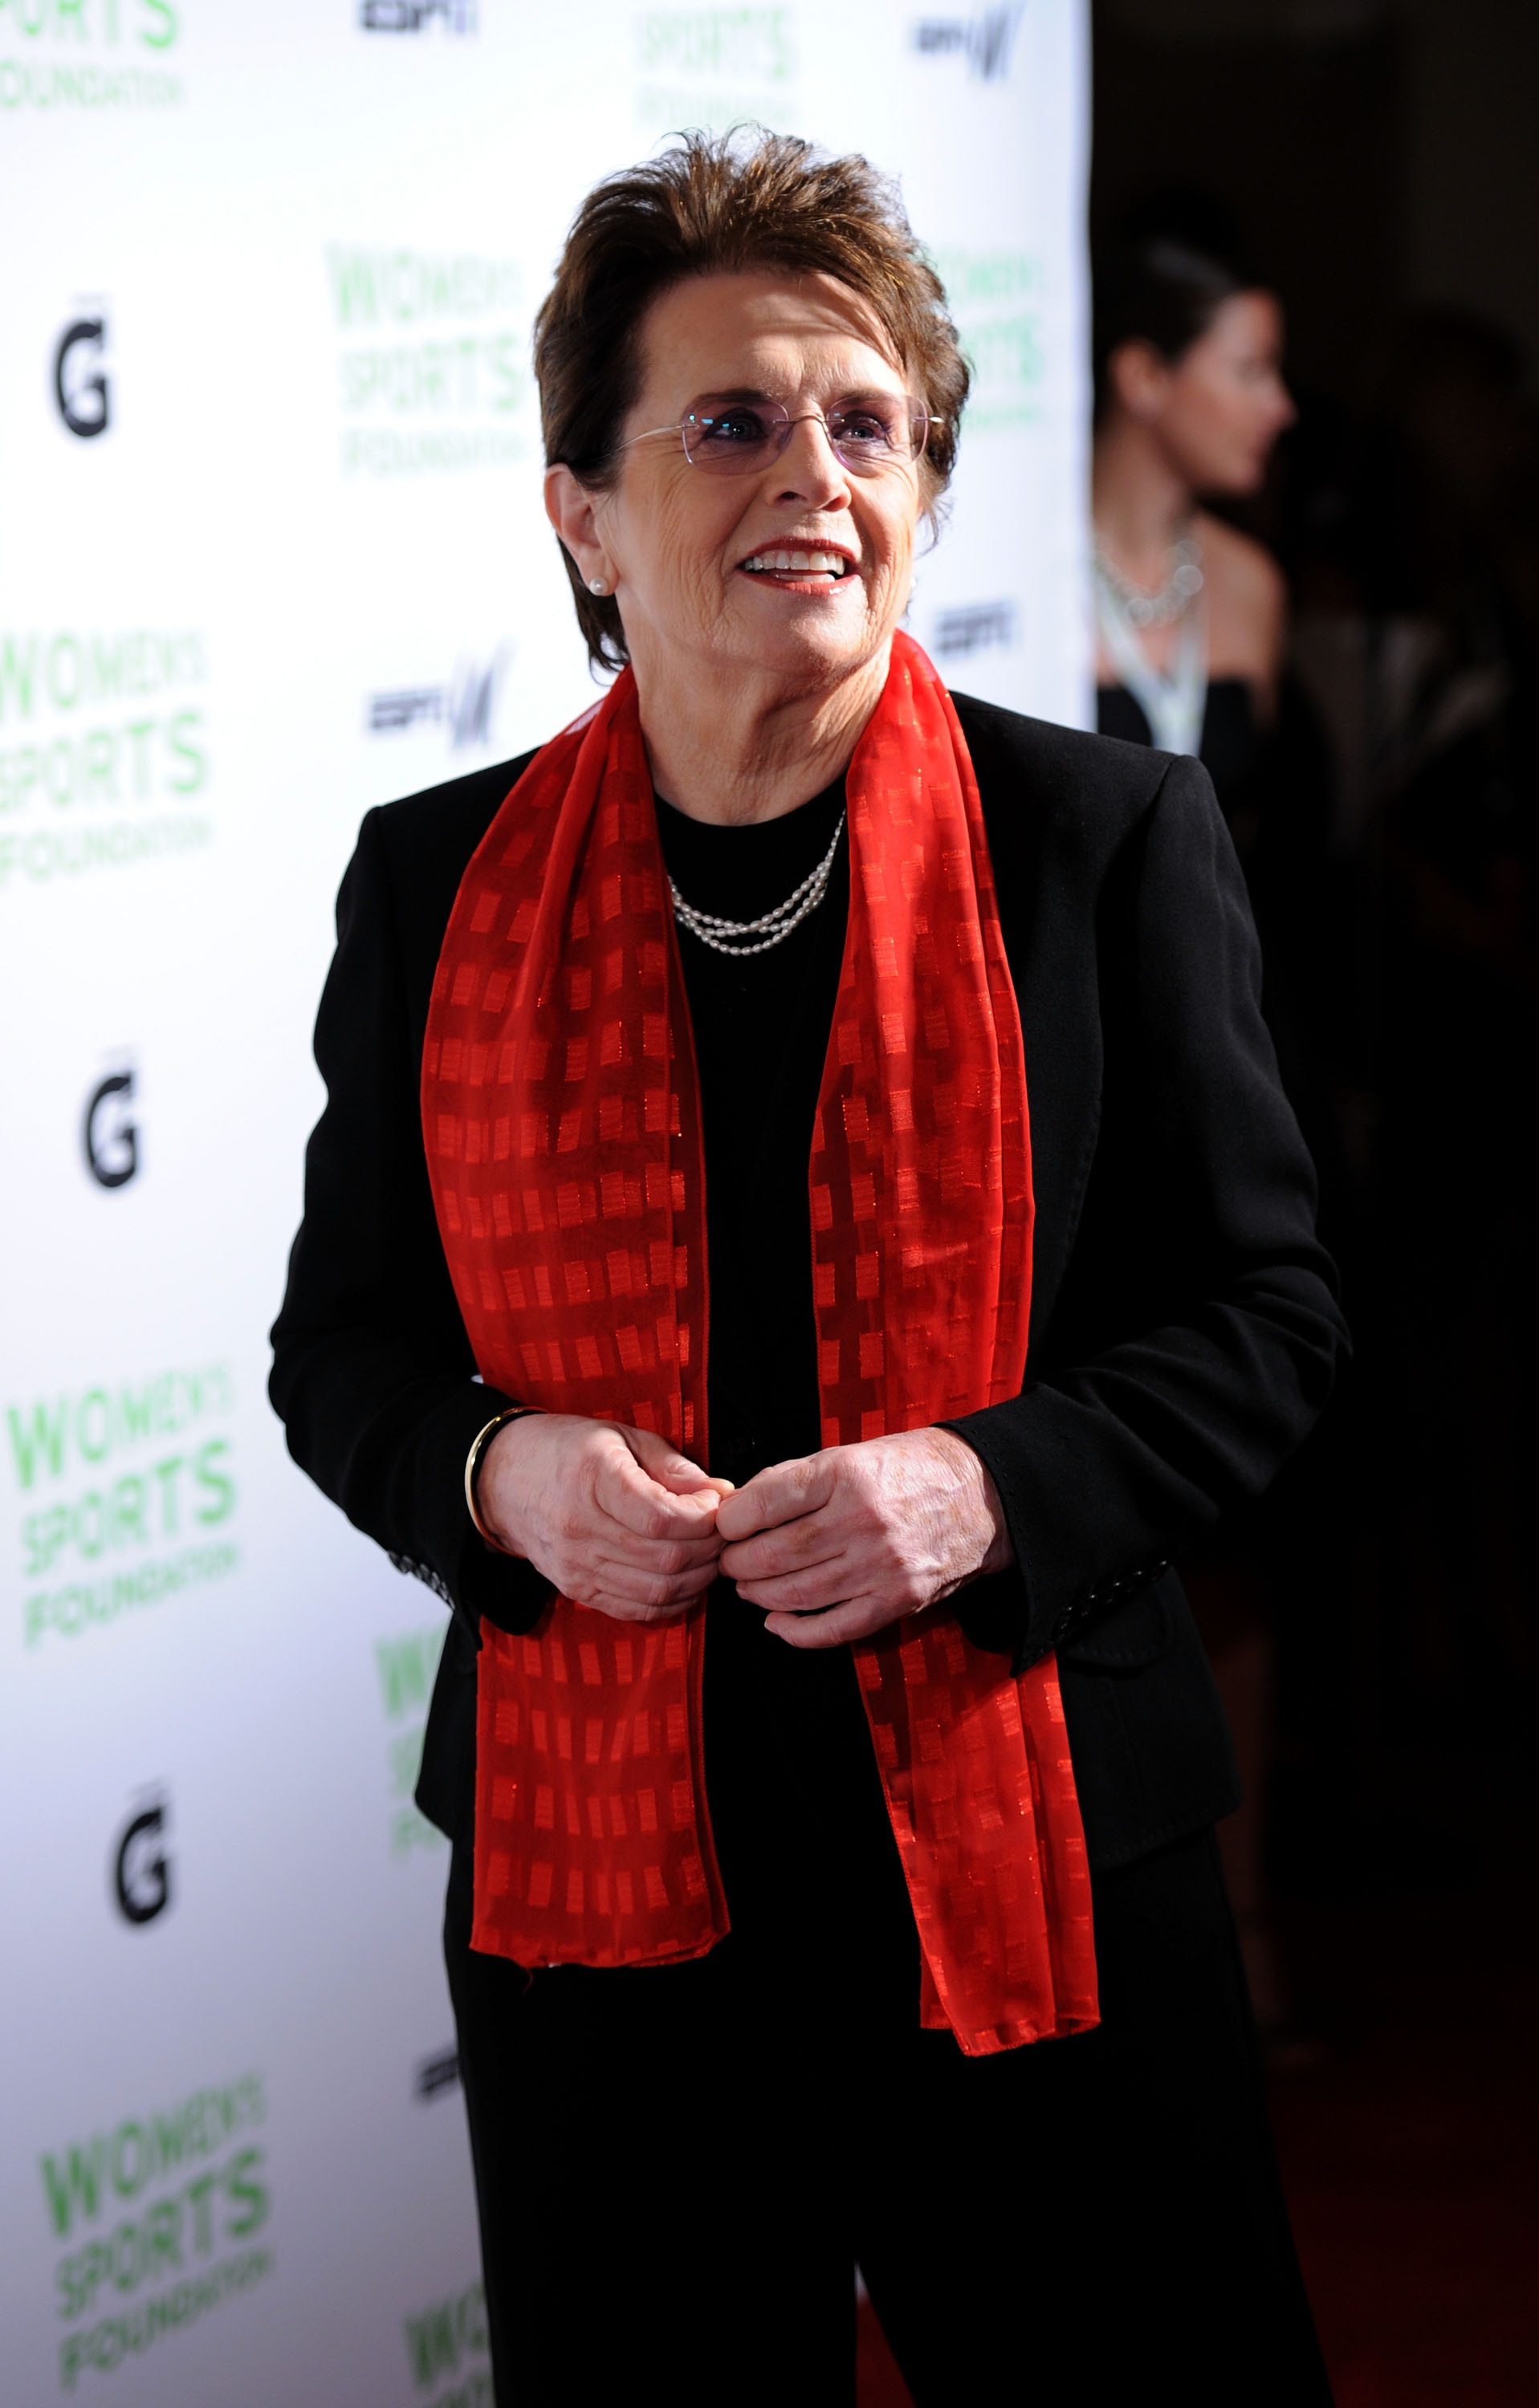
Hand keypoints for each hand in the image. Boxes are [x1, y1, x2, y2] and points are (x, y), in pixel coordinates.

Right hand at [477, 1413, 731, 1623]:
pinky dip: (671, 1602)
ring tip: (708, 1553)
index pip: (663, 1518)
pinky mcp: (576, 1590)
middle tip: (722, 1530)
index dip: (704, 1518)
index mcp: (593, 1479)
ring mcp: (576, 1566)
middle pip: (666, 1558)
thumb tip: (718, 1492)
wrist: (503, 1481)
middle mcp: (581, 1528)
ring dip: (697, 1578)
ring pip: (657, 1591)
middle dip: (709, 1548)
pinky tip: (684, 1579)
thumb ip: (672, 1465)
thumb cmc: (566, 1450)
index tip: (715, 1502)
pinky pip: (636, 1610)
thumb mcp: (621, 1436)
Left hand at [715, 1428, 1012, 1648]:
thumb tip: (741, 1509)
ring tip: (747, 1586)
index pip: (765, 1503)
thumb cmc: (909, 1469)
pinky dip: (796, 1631)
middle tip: (728, 1560)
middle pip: (773, 1554)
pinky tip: (775, 1621)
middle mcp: (862, 1521)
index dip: (732, 1520)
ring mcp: (881, 1566)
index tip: (724, 1525)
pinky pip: (834, 1628)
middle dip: (737, 1562)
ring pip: (796, 1593)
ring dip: (758, 1595)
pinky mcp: (897, 1600)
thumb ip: (796, 1480)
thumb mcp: (851, 1454)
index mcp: (846, 1475)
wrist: (983, 1495)